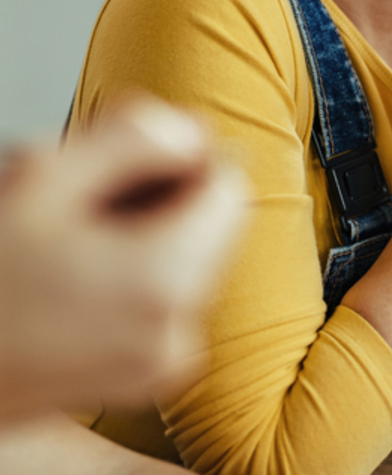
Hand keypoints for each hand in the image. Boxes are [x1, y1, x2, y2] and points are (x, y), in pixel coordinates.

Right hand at [0, 99, 245, 417]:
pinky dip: (142, 274)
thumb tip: (193, 130)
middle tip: (90, 199)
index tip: (131, 161)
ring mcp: (162, 364)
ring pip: (194, 259)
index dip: (185, 157)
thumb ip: (133, 136)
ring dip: (152, 235)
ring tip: (76, 239)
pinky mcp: (144, 379)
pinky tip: (81, 272)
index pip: (231, 185)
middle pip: (216, 224)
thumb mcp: (43, 177)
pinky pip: (171, 300)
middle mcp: (177, 333)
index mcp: (164, 281)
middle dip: (166, 198)